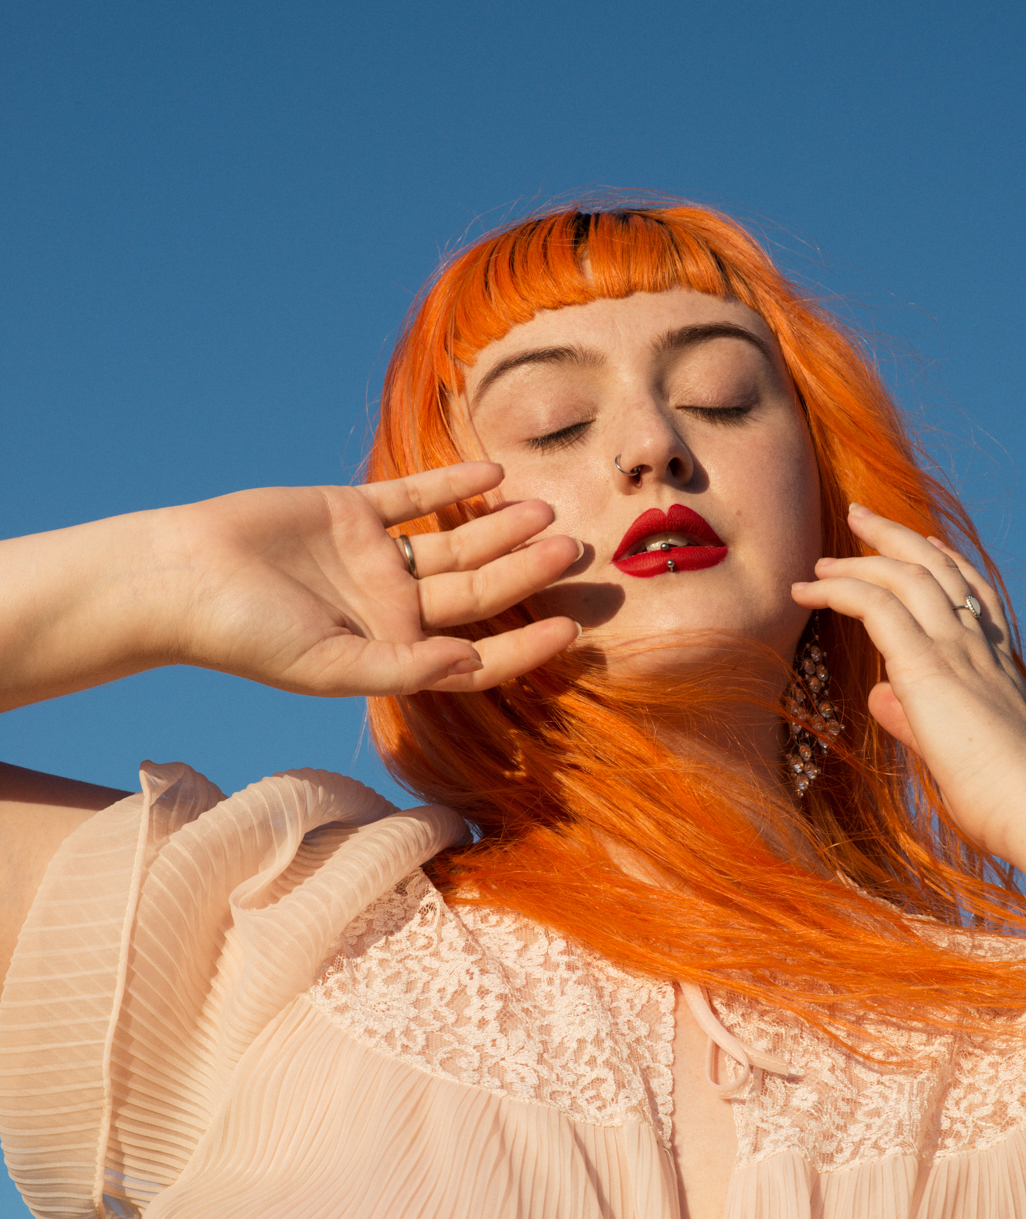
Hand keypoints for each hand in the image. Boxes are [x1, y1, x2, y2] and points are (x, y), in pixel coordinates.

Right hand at [163, 462, 580, 696]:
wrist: (179, 576)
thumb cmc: (247, 636)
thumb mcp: (331, 667)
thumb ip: (405, 669)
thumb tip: (472, 667)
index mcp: (392, 652)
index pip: (476, 654)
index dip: (526, 647)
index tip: (573, 630)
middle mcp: (392, 606)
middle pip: (478, 590)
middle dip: (528, 572)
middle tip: (579, 551)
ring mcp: (374, 557)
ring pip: (456, 542)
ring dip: (502, 528)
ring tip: (550, 513)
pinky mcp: (350, 511)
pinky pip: (414, 495)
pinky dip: (452, 484)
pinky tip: (496, 475)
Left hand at [792, 505, 1025, 858]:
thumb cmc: (1000, 792)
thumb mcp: (949, 745)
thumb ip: (912, 716)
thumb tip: (879, 697)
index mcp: (996, 659)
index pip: (972, 591)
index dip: (945, 560)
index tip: (923, 541)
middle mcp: (980, 643)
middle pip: (936, 565)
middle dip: (895, 535)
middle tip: (859, 517)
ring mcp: (956, 648)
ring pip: (904, 573)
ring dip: (858, 557)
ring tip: (820, 560)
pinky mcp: (926, 664)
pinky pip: (875, 605)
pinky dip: (838, 589)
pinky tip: (808, 591)